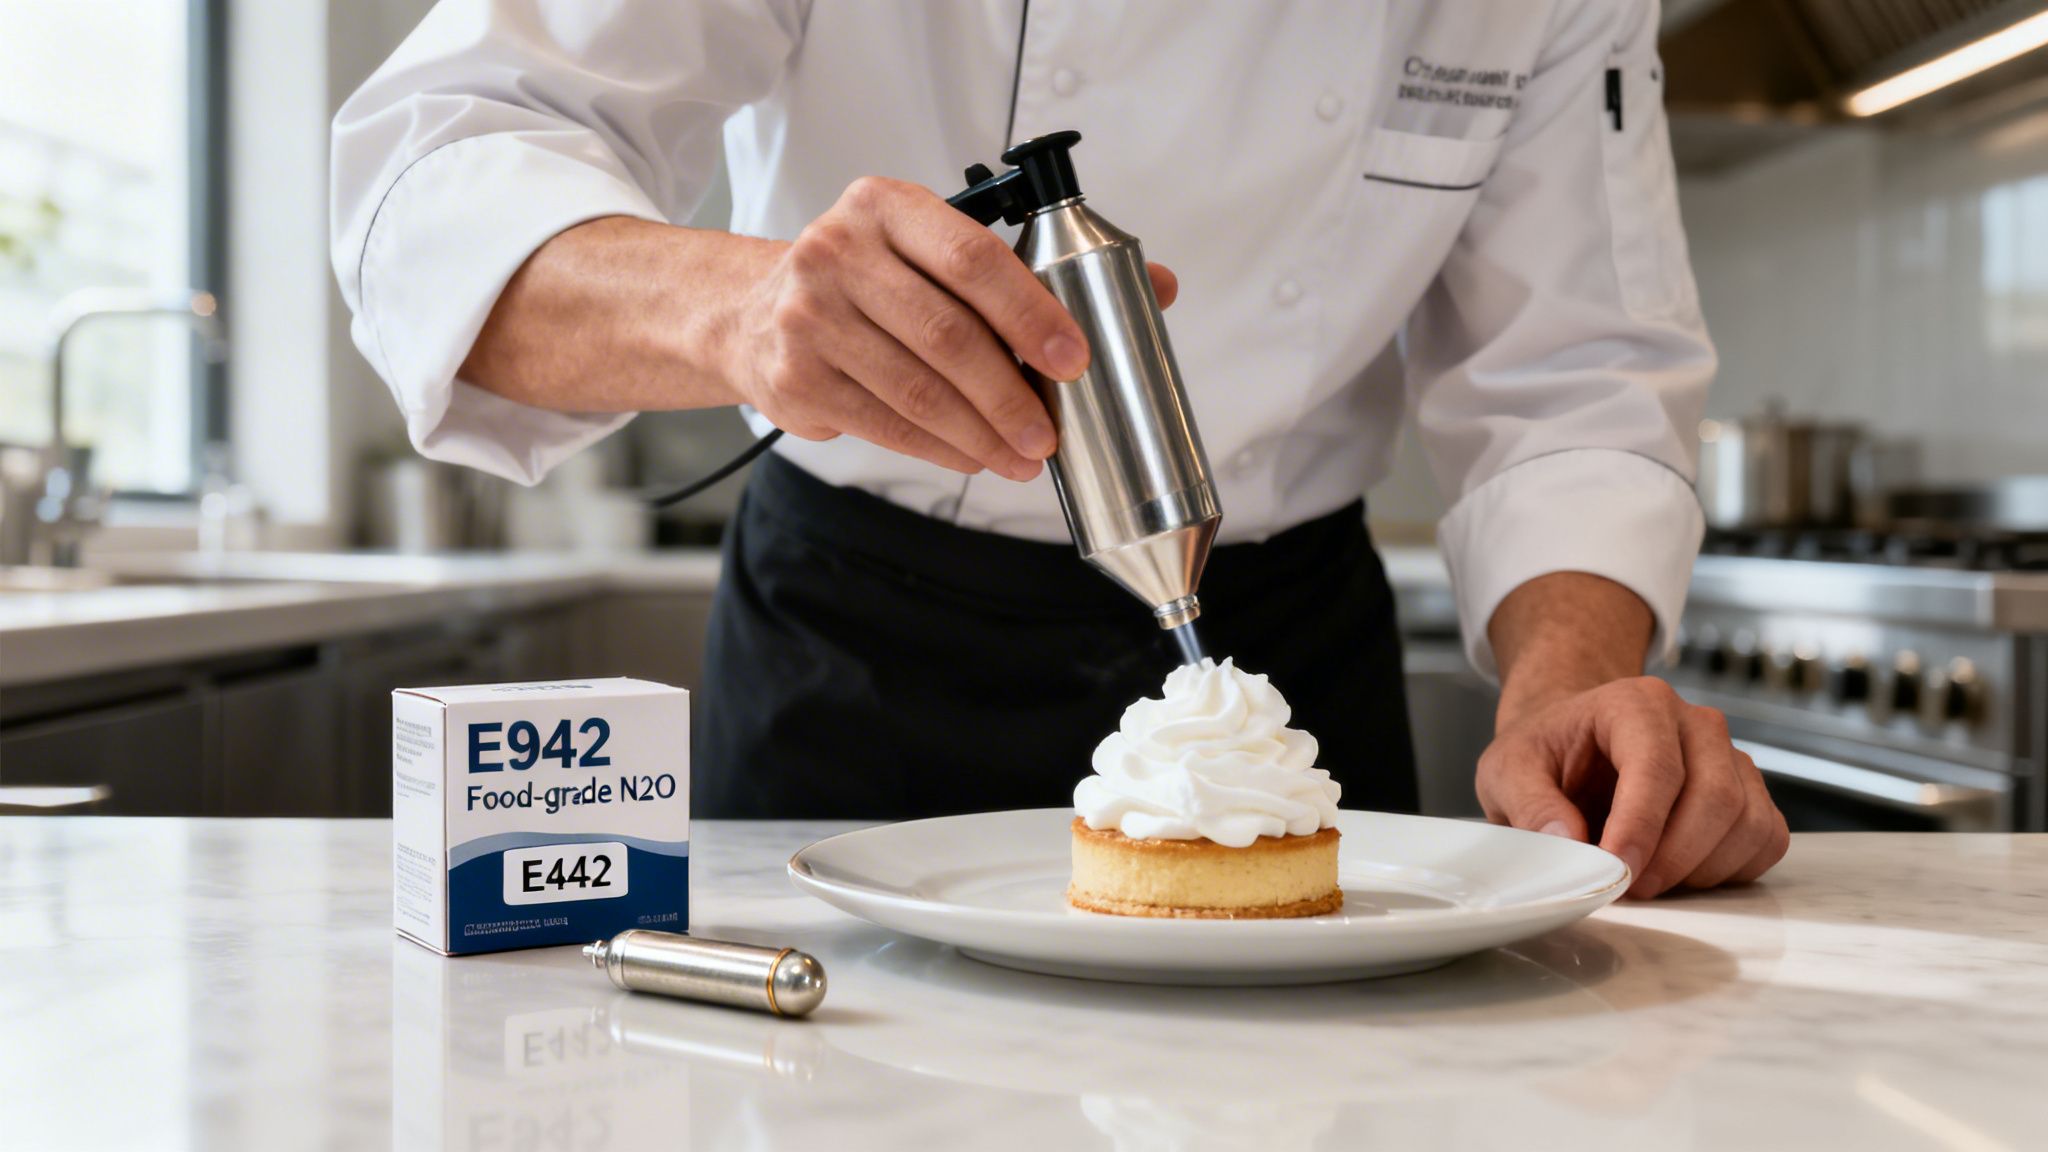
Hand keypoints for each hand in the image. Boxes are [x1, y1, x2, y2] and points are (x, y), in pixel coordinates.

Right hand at [723, 176, 1178, 481]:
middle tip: (1050, 432)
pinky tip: (975, 457)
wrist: (749, 312)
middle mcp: (838, 252)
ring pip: (918, 390)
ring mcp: (810, 316)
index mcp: (886, 205)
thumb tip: (1156, 285)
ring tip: (1023, 456)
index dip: (1031, 312)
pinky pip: (887, 424)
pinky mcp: (796, 377)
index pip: (972, 256)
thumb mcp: (932, 247)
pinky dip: (940, 449)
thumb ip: (1033, 265)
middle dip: (1010, 393)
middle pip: (947, 335)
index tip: (1074, 359)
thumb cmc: (866, 280)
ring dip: (981, 434)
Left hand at [1475, 677, 1789, 898]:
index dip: (1641, 827)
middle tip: (1628, 889)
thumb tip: (1570, 843)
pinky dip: (1729, 870)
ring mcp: (1730, 756)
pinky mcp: (1749, 792)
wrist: (1573, 743)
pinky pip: (1765, 839)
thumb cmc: (1545, 752)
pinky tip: (1682, 873)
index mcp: (1636, 703)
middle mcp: (1695, 723)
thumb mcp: (1507, 770)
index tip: (1617, 871)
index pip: (1657, 767)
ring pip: (1746, 822)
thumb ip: (1528, 804)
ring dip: (1699, 869)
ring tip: (1647, 879)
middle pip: (1715, 798)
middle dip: (1672, 858)